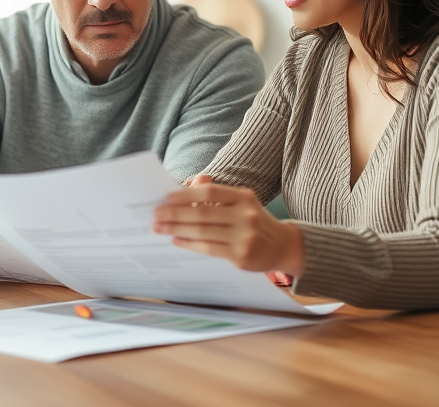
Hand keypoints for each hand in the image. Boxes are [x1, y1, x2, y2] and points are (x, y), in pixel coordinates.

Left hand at [153, 181, 304, 276]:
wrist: (282, 246)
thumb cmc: (254, 220)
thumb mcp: (241, 202)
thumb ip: (218, 193)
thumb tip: (192, 182)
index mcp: (244, 197)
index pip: (209, 191)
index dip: (185, 194)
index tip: (165, 198)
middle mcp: (245, 215)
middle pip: (202, 212)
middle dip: (175, 213)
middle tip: (156, 214)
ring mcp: (244, 237)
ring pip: (203, 231)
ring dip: (177, 229)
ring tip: (160, 227)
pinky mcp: (241, 256)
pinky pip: (208, 248)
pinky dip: (189, 243)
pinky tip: (177, 240)